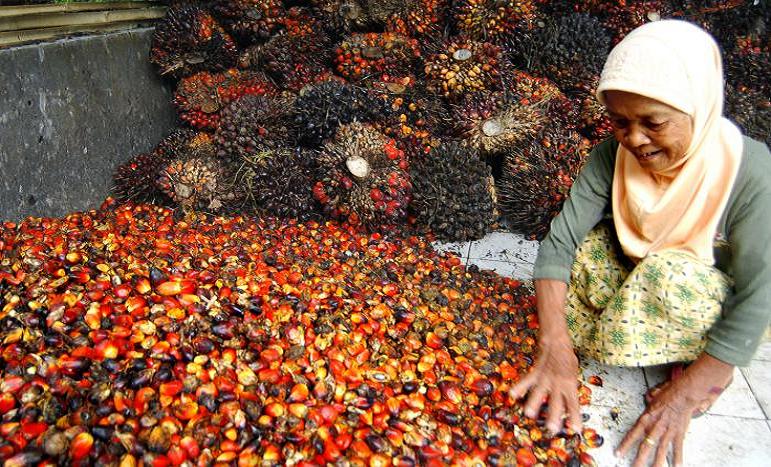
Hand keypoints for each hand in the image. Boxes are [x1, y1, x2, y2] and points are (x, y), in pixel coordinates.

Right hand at [509, 338, 582, 434]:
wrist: (557, 342)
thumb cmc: (567, 359)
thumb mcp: (573, 375)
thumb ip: (569, 389)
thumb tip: (568, 405)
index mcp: (570, 384)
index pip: (574, 404)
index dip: (575, 417)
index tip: (576, 429)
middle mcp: (558, 383)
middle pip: (556, 402)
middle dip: (554, 416)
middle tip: (552, 428)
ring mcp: (546, 378)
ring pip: (539, 392)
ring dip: (534, 403)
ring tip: (529, 414)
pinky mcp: (536, 372)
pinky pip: (527, 380)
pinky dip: (519, 387)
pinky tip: (513, 394)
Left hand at [616, 355, 732, 466]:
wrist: (683, 394)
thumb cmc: (667, 396)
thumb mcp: (651, 402)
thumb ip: (647, 412)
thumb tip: (643, 414)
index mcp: (646, 419)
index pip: (633, 434)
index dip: (625, 445)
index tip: (618, 454)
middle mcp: (656, 427)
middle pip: (645, 446)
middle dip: (639, 459)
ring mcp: (668, 431)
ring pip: (660, 450)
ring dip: (656, 463)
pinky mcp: (679, 433)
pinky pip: (677, 448)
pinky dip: (677, 458)